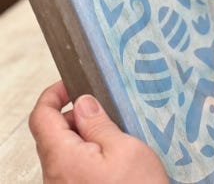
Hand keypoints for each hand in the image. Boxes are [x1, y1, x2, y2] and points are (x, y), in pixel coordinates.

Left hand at [29, 81, 168, 183]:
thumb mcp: (125, 148)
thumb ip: (99, 123)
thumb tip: (84, 104)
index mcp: (63, 158)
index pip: (41, 116)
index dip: (53, 95)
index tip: (69, 85)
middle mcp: (55, 175)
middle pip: (50, 133)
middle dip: (72, 116)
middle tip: (100, 111)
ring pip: (61, 150)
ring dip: (81, 134)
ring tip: (110, 135)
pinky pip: (70, 165)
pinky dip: (85, 152)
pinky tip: (109, 154)